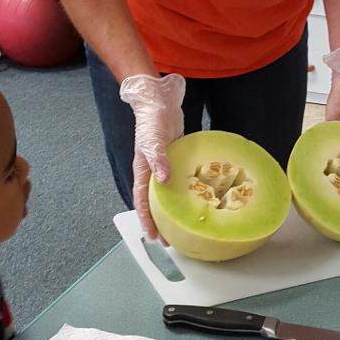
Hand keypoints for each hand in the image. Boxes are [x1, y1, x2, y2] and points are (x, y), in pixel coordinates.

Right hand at [119, 74, 185, 238]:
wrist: (158, 99)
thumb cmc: (151, 119)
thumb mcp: (153, 140)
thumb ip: (158, 159)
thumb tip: (163, 180)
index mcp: (143, 171)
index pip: (142, 202)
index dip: (147, 220)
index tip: (154, 237)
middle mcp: (153, 172)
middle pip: (154, 203)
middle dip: (160, 222)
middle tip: (171, 240)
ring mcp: (164, 166)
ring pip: (167, 194)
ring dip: (173, 210)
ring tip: (183, 225)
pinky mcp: (175, 159)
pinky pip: (180, 180)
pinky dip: (185, 192)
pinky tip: (197, 198)